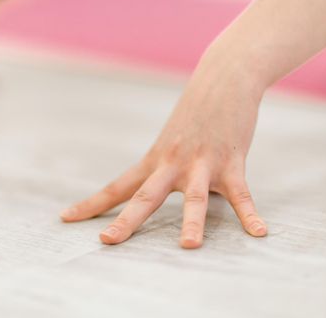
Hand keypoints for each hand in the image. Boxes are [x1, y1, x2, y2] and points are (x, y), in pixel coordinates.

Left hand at [60, 63, 267, 248]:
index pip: (118, 187)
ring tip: (188, 247)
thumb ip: (166, 168)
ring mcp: (201, 162)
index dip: (92, 204)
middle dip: (126, 221)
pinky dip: (250, 214)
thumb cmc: (195, 113)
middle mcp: (172, 164)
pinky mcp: (231, 160)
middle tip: (107, 241)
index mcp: (154, 160)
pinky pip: (242, 193)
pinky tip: (259, 233)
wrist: (223, 78)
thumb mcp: (172, 140)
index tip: (66, 218)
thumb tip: (163, 189)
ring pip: (195, 196)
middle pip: (145, 197)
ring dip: (192, 222)